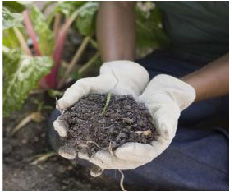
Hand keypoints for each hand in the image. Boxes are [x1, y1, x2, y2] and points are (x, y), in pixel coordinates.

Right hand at [53, 60, 148, 158]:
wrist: (120, 83)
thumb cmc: (99, 84)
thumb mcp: (85, 86)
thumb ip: (73, 93)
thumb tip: (59, 105)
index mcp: (74, 115)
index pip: (64, 124)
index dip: (61, 128)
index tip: (63, 131)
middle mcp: (84, 126)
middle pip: (76, 138)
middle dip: (72, 146)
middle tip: (72, 152)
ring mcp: (99, 131)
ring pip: (92, 145)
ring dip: (90, 152)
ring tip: (90, 157)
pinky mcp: (113, 133)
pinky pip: (109, 143)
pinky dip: (107, 150)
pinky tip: (108, 154)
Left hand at [66, 74, 195, 170]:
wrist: (157, 98)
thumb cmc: (163, 104)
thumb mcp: (166, 110)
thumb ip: (166, 121)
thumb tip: (166, 131)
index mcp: (155, 146)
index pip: (145, 154)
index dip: (132, 154)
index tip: (119, 151)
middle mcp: (143, 149)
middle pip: (128, 160)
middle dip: (112, 160)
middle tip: (98, 157)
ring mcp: (132, 145)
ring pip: (118, 156)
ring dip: (104, 157)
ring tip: (89, 154)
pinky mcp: (123, 138)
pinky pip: (112, 146)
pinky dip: (101, 147)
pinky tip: (88, 145)